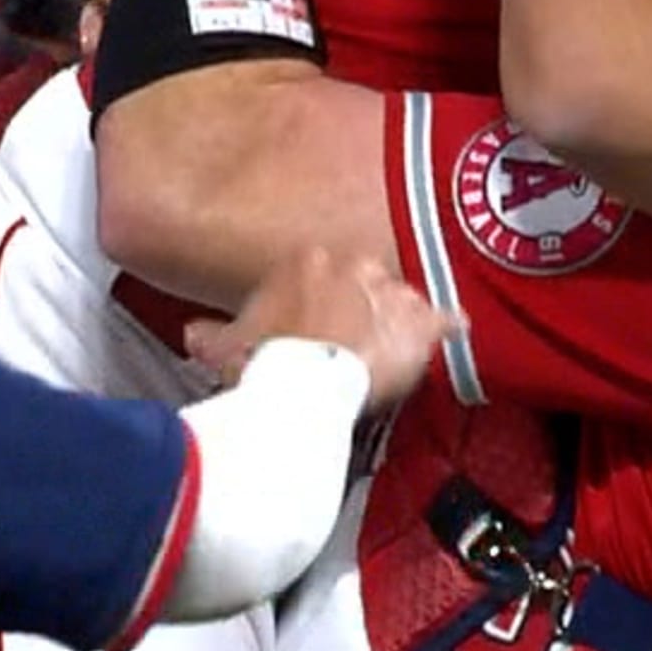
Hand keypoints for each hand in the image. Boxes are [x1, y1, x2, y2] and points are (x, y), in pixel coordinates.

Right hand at [183, 245, 449, 411]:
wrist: (300, 387)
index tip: (318, 324)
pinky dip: (447, 324)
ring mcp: (388, 294)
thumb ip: (213, 335)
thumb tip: (195, 333)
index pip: (322, 272)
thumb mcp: (227, 347)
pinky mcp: (416, 325)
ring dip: (395, 321)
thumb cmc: (264, 366)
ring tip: (388, 347)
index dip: (322, 303)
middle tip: (351, 340)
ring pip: (399, 300)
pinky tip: (456, 327)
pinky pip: (441, 319)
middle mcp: (352, 267)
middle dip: (361, 306)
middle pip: (365, 282)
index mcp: (306, 262)